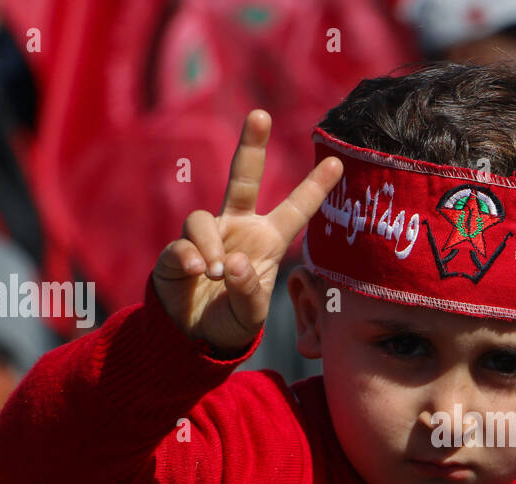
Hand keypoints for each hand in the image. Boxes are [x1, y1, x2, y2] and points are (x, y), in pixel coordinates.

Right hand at [152, 110, 343, 351]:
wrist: (194, 338)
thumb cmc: (232, 320)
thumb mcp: (251, 314)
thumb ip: (249, 292)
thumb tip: (233, 264)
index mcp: (267, 241)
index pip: (294, 210)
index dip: (314, 188)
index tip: (338, 163)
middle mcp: (237, 229)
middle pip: (242, 178)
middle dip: (251, 144)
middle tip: (261, 114)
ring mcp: (206, 237)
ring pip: (202, 219)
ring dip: (209, 245)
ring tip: (215, 274)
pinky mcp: (176, 252)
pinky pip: (181, 245)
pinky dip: (189, 257)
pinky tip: (197, 272)